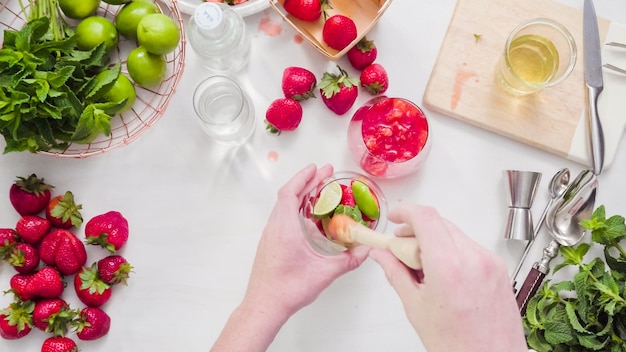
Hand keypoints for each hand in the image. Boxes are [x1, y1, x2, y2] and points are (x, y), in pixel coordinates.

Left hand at [243, 163, 369, 317]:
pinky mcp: (269, 245)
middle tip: (325, 175)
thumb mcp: (324, 274)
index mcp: (284, 228)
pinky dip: (295, 210)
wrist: (264, 306)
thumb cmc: (287, 290)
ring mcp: (270, 237)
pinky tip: (309, 220)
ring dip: (300, 197)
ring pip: (283, 208)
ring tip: (319, 193)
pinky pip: (282, 219)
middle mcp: (274, 228)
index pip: (290, 193)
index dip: (303, 177)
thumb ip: (348, 261)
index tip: (317, 168)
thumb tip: (366, 251)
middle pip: (288, 196)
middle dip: (307, 183)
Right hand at [369, 204, 526, 351]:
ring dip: (435, 241)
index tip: (395, 217)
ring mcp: (490, 263)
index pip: (425, 218)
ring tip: (423, 268)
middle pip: (440, 223)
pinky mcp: (499, 269)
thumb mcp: (416, 307)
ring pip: (455, 234)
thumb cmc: (459, 346)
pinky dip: (452, 251)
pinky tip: (443, 274)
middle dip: (417, 229)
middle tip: (402, 248)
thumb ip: (396, 273)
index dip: (405, 211)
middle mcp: (474, 259)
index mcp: (450, 266)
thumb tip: (382, 255)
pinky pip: (470, 247)